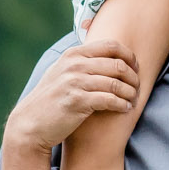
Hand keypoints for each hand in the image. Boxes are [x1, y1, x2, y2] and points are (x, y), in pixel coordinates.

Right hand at [4, 40, 139, 154]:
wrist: (30, 123)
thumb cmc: (51, 99)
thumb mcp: (61, 71)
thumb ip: (79, 60)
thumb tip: (103, 50)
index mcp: (73, 55)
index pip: (111, 46)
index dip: (129, 56)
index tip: (135, 67)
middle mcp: (74, 65)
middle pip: (117, 64)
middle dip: (133, 77)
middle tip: (138, 87)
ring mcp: (75, 83)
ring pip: (116, 83)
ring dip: (130, 92)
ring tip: (133, 99)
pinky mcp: (77, 102)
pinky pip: (110, 100)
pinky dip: (122, 104)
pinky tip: (125, 108)